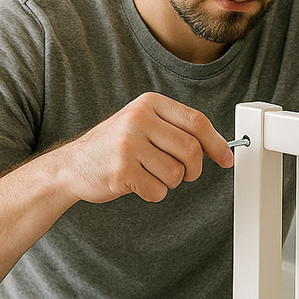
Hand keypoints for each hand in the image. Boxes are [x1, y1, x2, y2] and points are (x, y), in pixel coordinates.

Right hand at [50, 92, 233, 204]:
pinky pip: (158, 190)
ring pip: (176, 174)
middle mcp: (139, 119)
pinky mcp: (122, 170)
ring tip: (150, 175)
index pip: (196, 121)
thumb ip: (175, 130)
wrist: (72, 166)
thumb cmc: (114, 147)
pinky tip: (137, 184)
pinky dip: (153, 194)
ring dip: (170, 183)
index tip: (226, 159)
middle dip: (193, 170)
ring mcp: (129, 144)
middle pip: (191, 150)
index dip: (217, 144)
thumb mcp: (142, 125)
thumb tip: (218, 147)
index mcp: (149, 104)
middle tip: (184, 175)